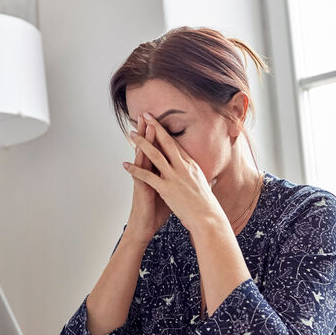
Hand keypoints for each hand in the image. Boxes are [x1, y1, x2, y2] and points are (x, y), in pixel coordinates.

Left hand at [123, 113, 225, 235]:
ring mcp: (175, 177)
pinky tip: (125, 164)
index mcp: (192, 166)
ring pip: (155, 155)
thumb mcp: (206, 188)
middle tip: (145, 115)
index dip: (167, 133)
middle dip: (155, 127)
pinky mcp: (167, 188)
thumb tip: (210, 178)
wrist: (208, 219)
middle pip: (167, 142)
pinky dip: (135, 169)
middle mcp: (184, 167)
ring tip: (132, 134)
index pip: (177, 145)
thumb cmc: (207, 207)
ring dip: (142, 143)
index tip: (159, 123)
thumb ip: (203, 181)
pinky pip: (147, 176)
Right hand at [123, 115, 170, 242]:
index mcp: (159, 173)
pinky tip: (137, 153)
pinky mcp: (140, 188)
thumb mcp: (169, 193)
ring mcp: (143, 180)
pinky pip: (138, 173)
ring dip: (143, 141)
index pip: (160, 150)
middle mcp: (149, 173)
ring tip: (142, 126)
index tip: (163, 122)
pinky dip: (137, 164)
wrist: (144, 227)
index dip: (161, 136)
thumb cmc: (156, 211)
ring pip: (143, 157)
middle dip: (150, 131)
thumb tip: (188, 177)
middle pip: (150, 148)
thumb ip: (175, 182)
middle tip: (148, 115)